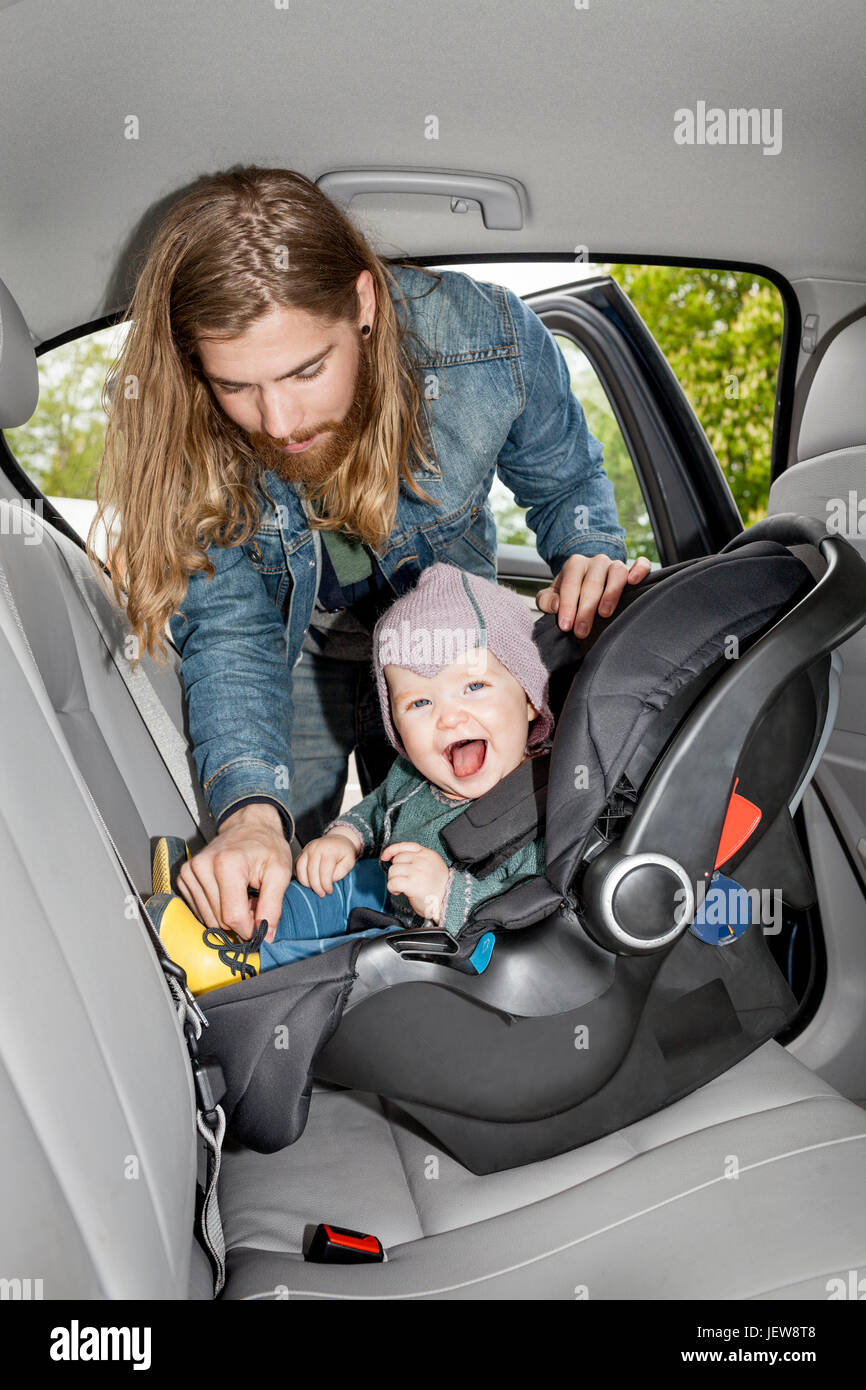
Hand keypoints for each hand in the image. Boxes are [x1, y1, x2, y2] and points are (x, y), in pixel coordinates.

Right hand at [176, 802, 292, 944]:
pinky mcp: (184, 878)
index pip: (233, 916)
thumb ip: (273, 906)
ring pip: (208, 918)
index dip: (250, 928)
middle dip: (240, 920)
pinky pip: (199, 910)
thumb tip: (265, 935)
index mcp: (227, 864)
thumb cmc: (266, 845)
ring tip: (243, 896)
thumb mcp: (280, 873)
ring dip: (228, 915)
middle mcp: (202, 867)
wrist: (249, 826)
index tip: (261, 924)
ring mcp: (189, 872)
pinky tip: (228, 894)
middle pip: (219, 920)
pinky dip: (216, 909)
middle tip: (254, 902)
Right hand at [295, 832, 360, 896]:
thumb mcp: (349, 862)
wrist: (338, 840)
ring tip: (315, 889)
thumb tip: (328, 881)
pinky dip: (300, 876)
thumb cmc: (344, 852)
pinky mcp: (302, 852)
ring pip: (300, 869)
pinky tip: (308, 882)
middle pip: (311, 871)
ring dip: (306, 882)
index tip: (329, 891)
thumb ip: (339, 873)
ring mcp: (307, 849)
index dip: (325, 884)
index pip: (324, 871)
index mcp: (329, 850)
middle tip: (322, 893)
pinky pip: (297, 866)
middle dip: (316, 886)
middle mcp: (316, 848)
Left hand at [379, 842, 450, 921]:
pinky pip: (393, 882)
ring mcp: (417, 871)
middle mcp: (422, 860)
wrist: (448, 902)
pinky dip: (392, 888)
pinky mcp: (412, 884)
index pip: (405, 846)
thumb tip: (395, 857)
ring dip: (393, 880)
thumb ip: (418, 859)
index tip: (385, 856)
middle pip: (397, 859)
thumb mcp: (432, 866)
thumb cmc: (438, 888)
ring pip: (393, 870)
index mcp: (428, 854)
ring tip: (402, 887)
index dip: (392, 850)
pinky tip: (399, 891)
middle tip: (402, 880)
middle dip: (396, 871)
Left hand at [536, 553, 651, 636]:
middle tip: (581, 631)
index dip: (567, 606)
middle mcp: (596, 562)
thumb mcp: (553, 595)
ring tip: (604, 614)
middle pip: (592, 583)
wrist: (588, 580)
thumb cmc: (571, 593)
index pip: (570, 585)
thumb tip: (555, 606)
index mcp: (574, 565)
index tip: (566, 626)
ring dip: (610, 594)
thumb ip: (547, 600)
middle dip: (586, 609)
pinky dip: (640, 570)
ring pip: (616, 574)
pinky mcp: (633, 568)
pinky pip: (641, 564)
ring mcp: (615, 564)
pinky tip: (634, 582)